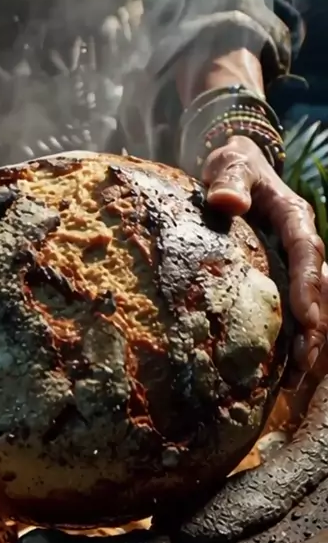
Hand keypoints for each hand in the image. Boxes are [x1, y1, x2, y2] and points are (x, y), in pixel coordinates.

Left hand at [202, 134, 324, 362]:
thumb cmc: (233, 167)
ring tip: (296, 378)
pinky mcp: (280, 277)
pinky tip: (283, 372)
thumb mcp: (230, 164)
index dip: (308, 284)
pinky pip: (292, 309)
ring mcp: (293, 263)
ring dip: (307, 340)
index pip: (307, 252)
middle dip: (314, 326)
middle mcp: (302, 243)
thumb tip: (225, 201)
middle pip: (316, 287)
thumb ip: (228, 179)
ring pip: (311, 304)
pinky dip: (292, 338)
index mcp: (295, 217)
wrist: (235, 169)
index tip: (306, 316)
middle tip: (303, 362)